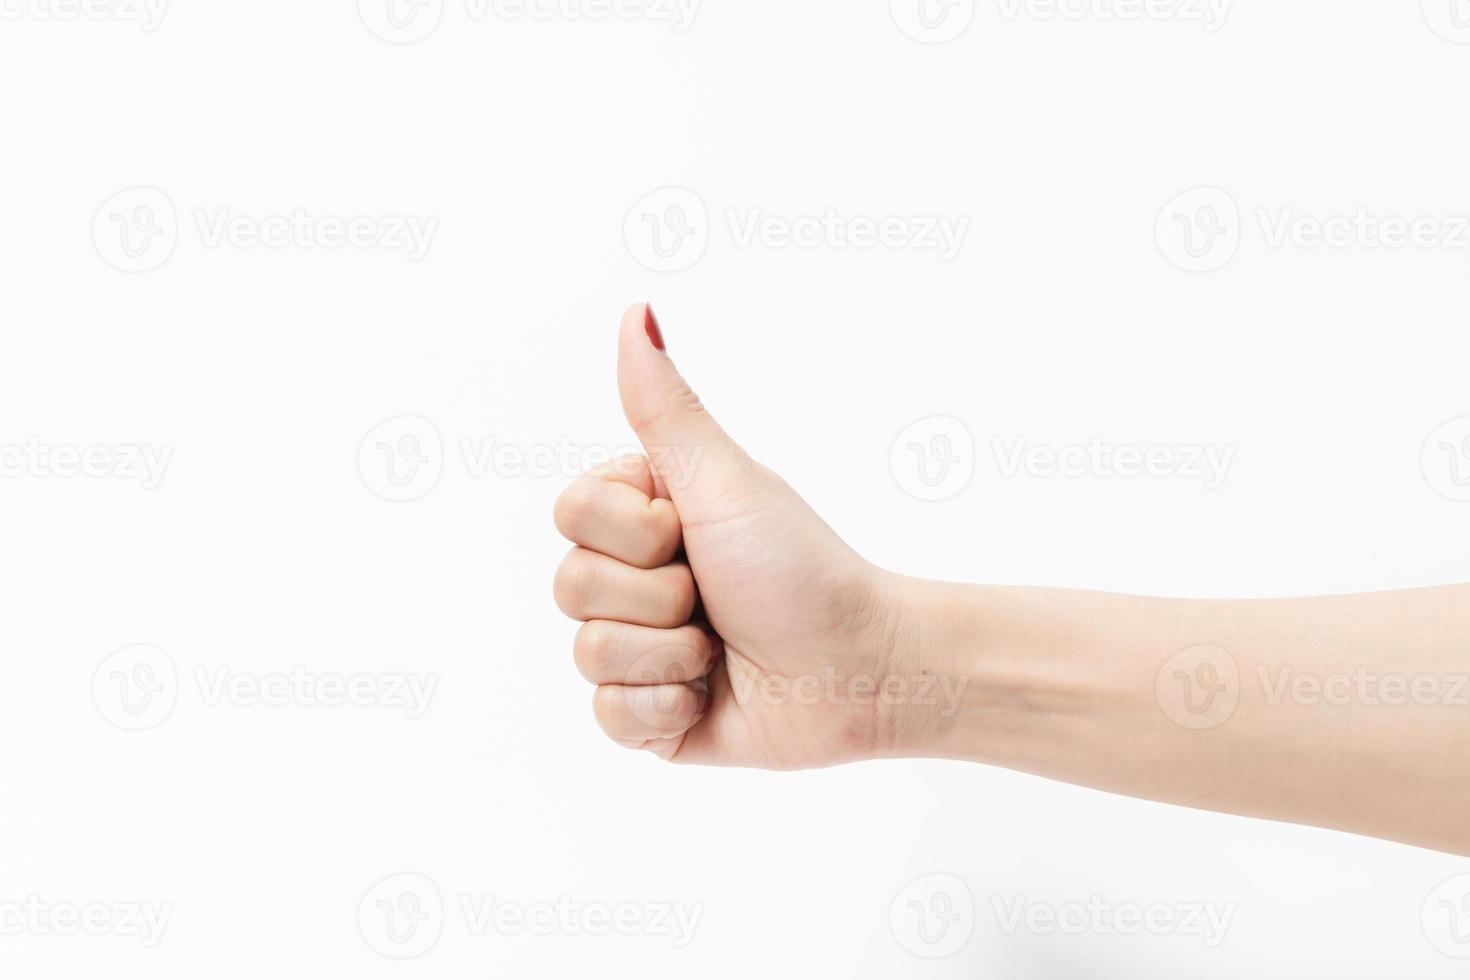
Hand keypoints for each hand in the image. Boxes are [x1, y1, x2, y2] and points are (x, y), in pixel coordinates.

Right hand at [553, 304, 911, 768]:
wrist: (860, 669)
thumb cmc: (801, 568)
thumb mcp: (722, 481)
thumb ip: (664, 405)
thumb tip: (636, 311)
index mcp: (644, 515)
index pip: (571, 513)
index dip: (633, 529)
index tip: (694, 530)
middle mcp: (635, 579)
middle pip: (570, 585)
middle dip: (657, 596)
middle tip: (715, 595)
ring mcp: (640, 649)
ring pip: (586, 654)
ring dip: (668, 653)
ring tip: (720, 648)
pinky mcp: (649, 718)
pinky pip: (606, 716)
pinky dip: (664, 708)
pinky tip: (708, 695)